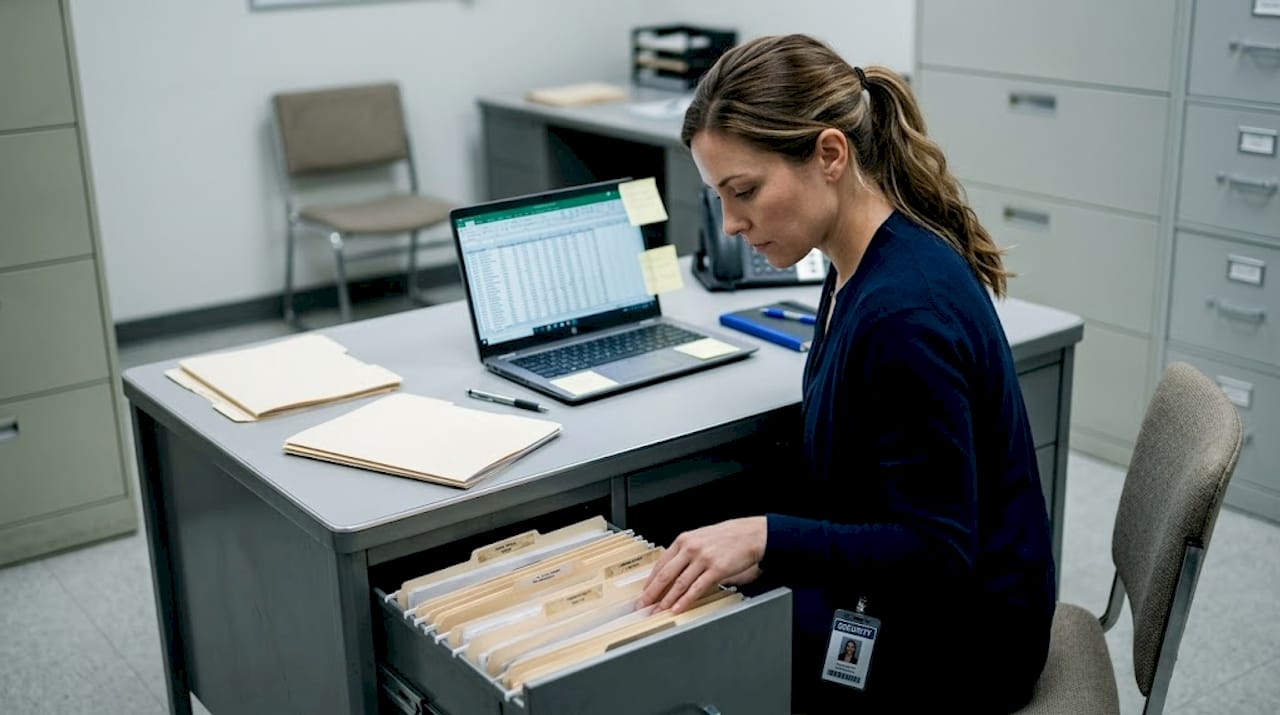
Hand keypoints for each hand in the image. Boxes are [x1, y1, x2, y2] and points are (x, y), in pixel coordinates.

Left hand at [638, 517, 766, 612]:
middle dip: (652, 593)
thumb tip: (671, 573)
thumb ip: (685, 552)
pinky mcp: (716, 569)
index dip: (650, 581)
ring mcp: (703, 558)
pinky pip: (697, 588)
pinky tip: (678, 609)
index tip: (643, 593)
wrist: (752, 534)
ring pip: (679, 583)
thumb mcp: (701, 538)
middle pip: (665, 575)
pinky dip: (686, 600)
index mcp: (684, 540)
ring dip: (666, 601)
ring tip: (658, 612)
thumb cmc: (728, 536)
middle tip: (643, 606)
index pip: (661, 564)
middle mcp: (691, 548)